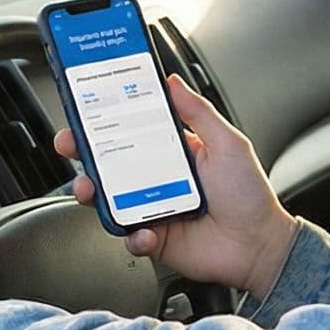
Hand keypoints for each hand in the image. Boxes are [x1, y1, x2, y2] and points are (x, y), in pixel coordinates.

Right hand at [56, 75, 294, 293]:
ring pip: (108, 199)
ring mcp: (152, 208)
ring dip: (93, 192)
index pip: (131, 130)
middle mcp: (157, 178)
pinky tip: (146, 233)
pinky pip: (129, 235)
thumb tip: (172, 82)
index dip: (105, 120)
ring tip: (90, 189)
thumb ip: (199, 113)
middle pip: (109, 162)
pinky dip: (132, 235)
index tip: (85, 109)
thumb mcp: (229, 143)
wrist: (259, 246)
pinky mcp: (153, 238)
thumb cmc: (249, 195)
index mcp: (172, 151)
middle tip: (70, 144)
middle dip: (83, 151)